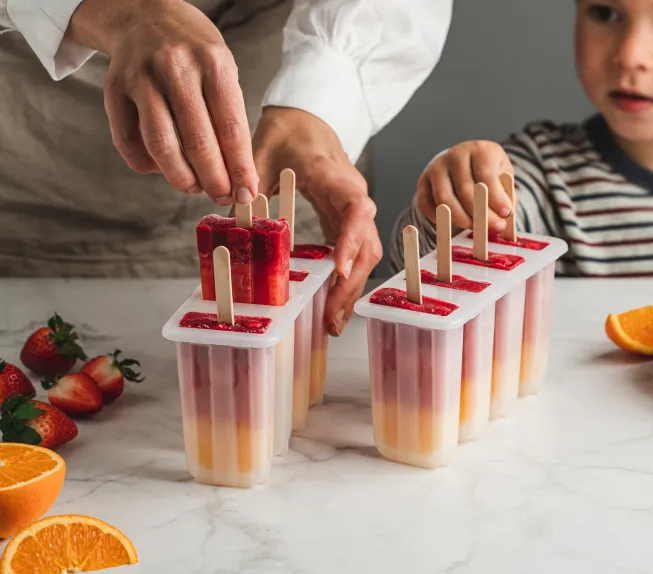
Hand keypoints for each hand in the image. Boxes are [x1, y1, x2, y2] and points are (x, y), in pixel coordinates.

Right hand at [68, 0, 257, 204]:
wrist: (143, 14)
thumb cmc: (193, 52)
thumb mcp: (223, 70)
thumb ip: (229, 116)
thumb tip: (238, 174)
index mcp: (212, 63)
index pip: (231, 128)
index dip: (240, 167)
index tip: (248, 192)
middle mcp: (175, 68)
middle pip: (197, 141)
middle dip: (214, 179)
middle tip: (223, 197)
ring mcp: (141, 78)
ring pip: (160, 145)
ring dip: (181, 177)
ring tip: (194, 187)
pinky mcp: (114, 89)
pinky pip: (128, 141)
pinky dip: (148, 164)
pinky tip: (163, 168)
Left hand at [253, 107, 380, 336]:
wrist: (307, 118)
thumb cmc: (287, 131)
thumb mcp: (260, 151)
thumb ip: (247, 182)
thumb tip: (231, 218)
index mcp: (334, 177)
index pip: (356, 210)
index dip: (350, 241)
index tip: (337, 270)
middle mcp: (353, 197)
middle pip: (366, 244)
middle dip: (350, 283)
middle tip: (331, 318)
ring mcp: (352, 212)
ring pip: (365, 254)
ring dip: (351, 288)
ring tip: (333, 322)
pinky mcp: (345, 222)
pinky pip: (353, 254)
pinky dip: (344, 280)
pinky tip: (330, 304)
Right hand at [416, 141, 514, 230]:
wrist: (464, 161)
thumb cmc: (487, 171)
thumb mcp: (503, 175)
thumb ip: (506, 193)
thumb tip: (506, 215)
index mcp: (479, 150)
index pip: (486, 176)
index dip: (496, 197)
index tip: (505, 213)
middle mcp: (455, 155)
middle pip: (465, 190)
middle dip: (481, 214)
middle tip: (494, 227)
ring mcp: (437, 167)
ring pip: (444, 199)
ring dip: (461, 219)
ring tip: (475, 228)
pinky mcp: (423, 180)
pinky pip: (426, 204)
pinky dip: (437, 218)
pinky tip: (451, 224)